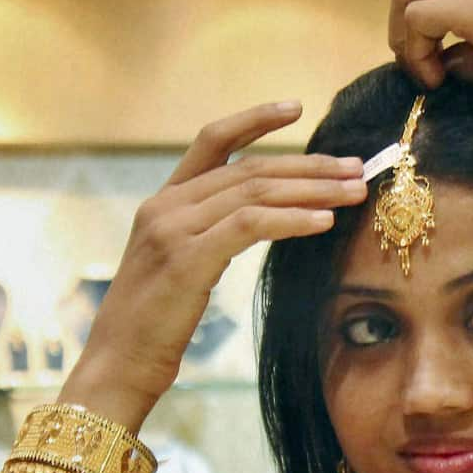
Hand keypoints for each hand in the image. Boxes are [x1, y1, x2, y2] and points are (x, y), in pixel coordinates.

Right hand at [61, 101, 366, 430]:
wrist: (117, 365)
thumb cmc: (154, 327)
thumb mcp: (180, 269)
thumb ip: (211, 237)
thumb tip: (263, 222)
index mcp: (163, 203)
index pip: (212, 142)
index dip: (253, 120)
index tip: (295, 107)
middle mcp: (165, 206)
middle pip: (248, 168)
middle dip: (308, 166)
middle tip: (354, 169)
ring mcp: (173, 229)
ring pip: (253, 191)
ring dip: (312, 190)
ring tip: (353, 193)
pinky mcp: (187, 258)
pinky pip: (250, 225)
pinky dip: (292, 220)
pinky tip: (324, 223)